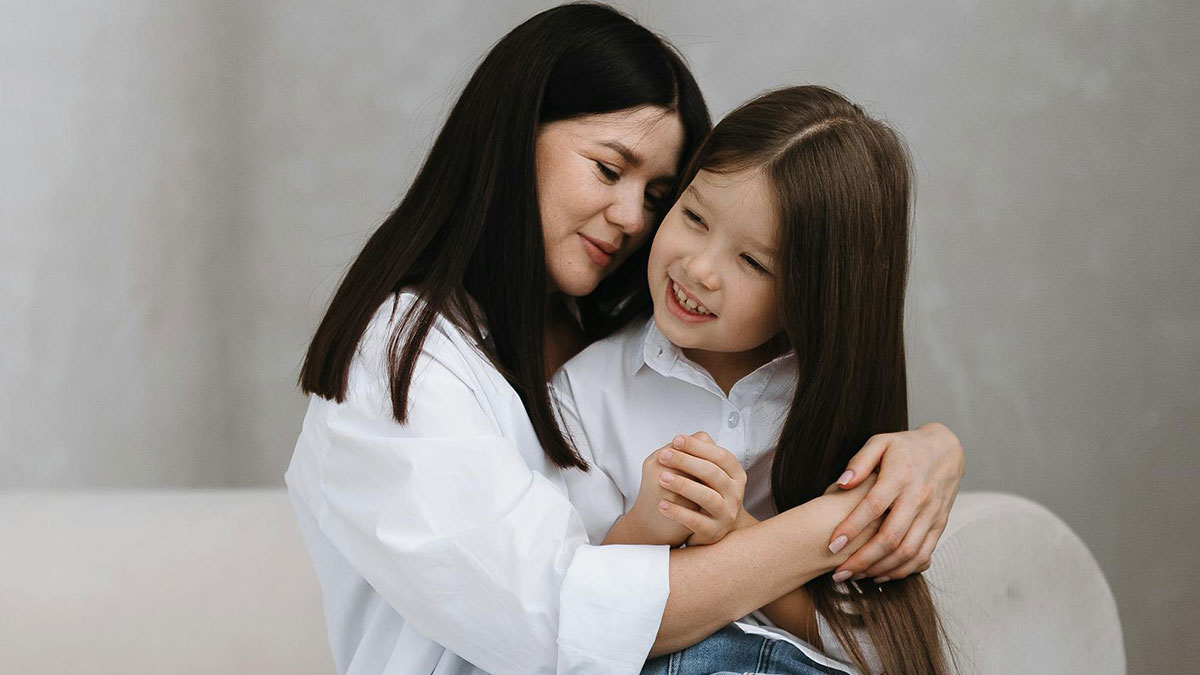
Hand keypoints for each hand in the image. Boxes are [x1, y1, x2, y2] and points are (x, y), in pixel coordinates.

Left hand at [652, 431, 748, 545]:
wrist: (711, 528)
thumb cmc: (706, 493)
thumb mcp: (708, 473)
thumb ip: (700, 455)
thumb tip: (683, 439)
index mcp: (736, 474)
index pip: (720, 455)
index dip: (698, 446)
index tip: (676, 440)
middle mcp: (735, 494)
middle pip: (712, 473)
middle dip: (686, 461)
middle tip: (663, 456)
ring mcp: (726, 514)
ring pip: (707, 497)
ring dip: (683, 485)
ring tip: (662, 478)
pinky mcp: (713, 532)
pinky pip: (696, 521)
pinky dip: (677, 512)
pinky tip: (662, 505)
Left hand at [827, 422, 964, 582]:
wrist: (946, 450)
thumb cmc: (905, 447)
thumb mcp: (880, 442)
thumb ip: (860, 461)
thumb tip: (842, 484)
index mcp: (901, 476)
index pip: (874, 506)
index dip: (852, 527)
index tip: (831, 544)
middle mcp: (918, 498)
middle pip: (891, 537)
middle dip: (862, 559)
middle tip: (838, 572)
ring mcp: (931, 514)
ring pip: (907, 552)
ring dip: (880, 569)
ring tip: (855, 576)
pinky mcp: (939, 525)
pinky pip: (923, 555)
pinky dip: (903, 570)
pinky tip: (881, 576)